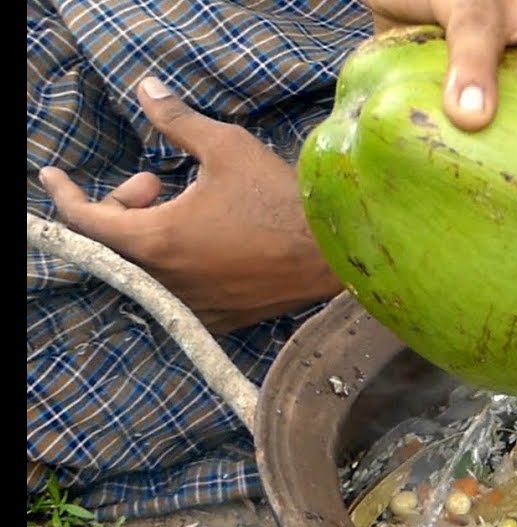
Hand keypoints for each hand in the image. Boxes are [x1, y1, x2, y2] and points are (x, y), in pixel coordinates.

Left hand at [38, 77, 343, 333]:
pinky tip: (205, 240)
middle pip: (114, 244)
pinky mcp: (218, 318)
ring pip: (145, 267)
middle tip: (155, 181)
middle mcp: (165, 280)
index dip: (65, 192)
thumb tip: (147, 90)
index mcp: (156, 239)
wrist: (334, 255)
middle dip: (122, 206)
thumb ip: (177, 121)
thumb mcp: (227, 148)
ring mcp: (192, 304)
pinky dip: (175, 262)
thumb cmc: (280, 201)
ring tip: (185, 207)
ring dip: (150, 233)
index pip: (85, 219)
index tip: (53, 174)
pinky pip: (176, 290)